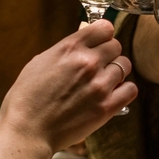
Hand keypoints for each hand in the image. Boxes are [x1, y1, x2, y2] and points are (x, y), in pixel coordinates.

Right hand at [0, 20, 136, 158]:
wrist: (27, 130)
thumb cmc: (27, 97)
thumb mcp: (40, 62)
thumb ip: (65, 50)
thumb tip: (83, 41)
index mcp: (71, 48)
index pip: (105, 28)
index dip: (103, 35)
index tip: (99, 42)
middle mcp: (88, 63)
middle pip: (116, 46)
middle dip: (109, 54)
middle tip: (99, 65)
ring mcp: (100, 85)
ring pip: (125, 66)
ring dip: (116, 72)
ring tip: (104, 81)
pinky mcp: (107, 107)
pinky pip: (131, 89)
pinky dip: (125, 90)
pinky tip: (113, 94)